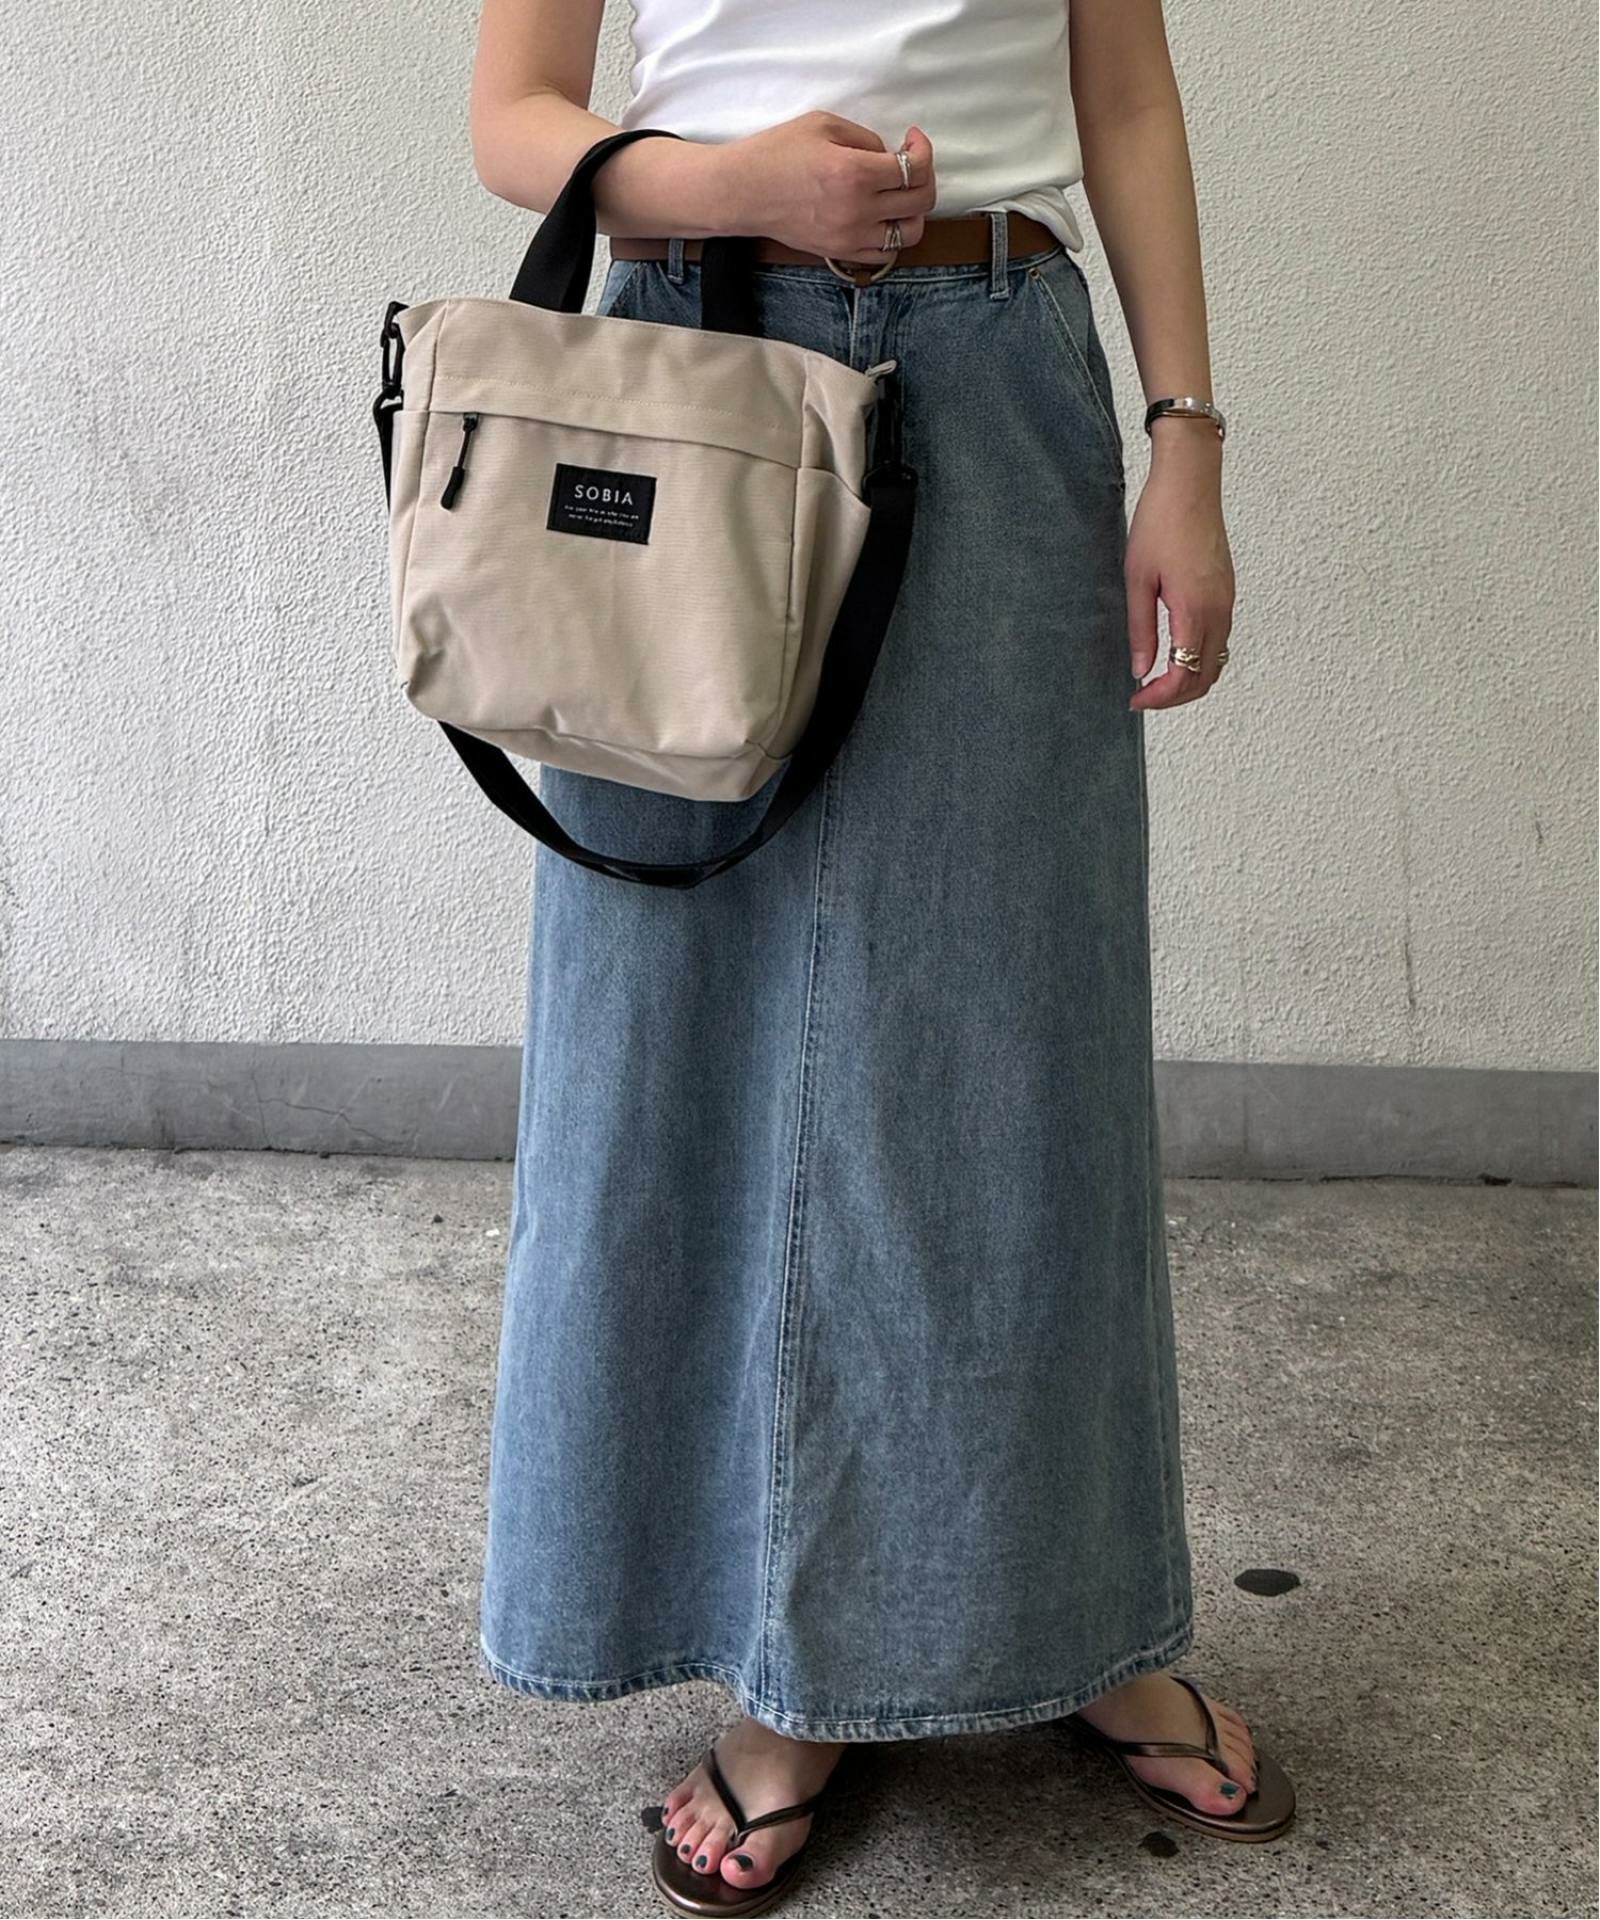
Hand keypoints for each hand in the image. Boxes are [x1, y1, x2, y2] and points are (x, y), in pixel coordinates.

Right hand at [709, 111, 936, 261]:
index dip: (923, 150)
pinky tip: (882, 217)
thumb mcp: (824, 125)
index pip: (915, 168)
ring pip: (909, 233)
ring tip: (899, 194)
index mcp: (856, 172)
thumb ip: (865, 138)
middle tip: (911, 164)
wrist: (744, 192)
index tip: (912, 140)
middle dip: (924, 178)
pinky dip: (892, 235)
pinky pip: (885, 253)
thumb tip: (890, 156)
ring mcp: (850, 236)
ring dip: (913, 211)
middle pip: (920, 202)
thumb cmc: (778, 152)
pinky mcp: (840, 252)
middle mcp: (858, 210)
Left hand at [1125, 434, 1234, 710]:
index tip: (1135, 700)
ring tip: (1155, 681)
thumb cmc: (1160, 523)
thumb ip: (1141, 630)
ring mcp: (1227, 602)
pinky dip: (1199, 659)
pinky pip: (1219, 641)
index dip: (1159, 697)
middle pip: (1206, 678)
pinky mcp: (1227, 592)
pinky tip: (1172, 654)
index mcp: (1196, 610)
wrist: (1190, 482)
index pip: (1184, 675)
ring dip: (1189, 680)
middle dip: (1175, 698)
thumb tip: (1140, 671)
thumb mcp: (1138, 580)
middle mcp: (1219, 611)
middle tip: (1143, 698)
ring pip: (1216, 662)